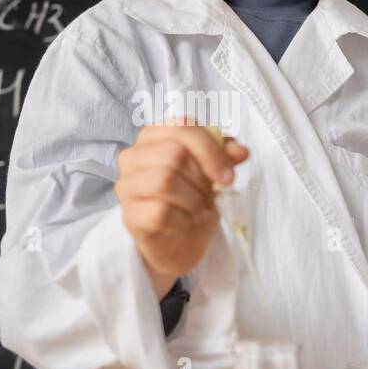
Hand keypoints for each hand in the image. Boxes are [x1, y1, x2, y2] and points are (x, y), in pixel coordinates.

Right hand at [114, 123, 248, 298]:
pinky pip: (161, 211)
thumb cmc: (190, 198)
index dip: (211, 150)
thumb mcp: (212, 172)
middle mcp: (133, 157)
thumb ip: (224, 155)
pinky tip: (185, 222)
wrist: (178, 241)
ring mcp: (127, 186)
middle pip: (174, 154)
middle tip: (210, 196)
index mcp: (153, 136)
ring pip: (165, 181)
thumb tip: (240, 151)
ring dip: (194, 200)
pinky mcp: (130, 215)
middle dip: (202, 180)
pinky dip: (183, 219)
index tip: (228, 174)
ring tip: (198, 209)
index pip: (182, 127)